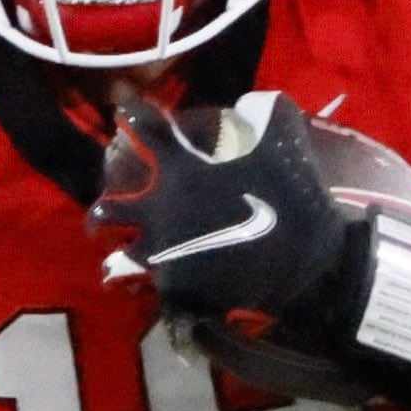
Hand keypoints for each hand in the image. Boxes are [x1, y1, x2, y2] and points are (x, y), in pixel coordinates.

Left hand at [92, 91, 362, 351]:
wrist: (305, 266)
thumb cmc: (290, 199)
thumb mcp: (283, 140)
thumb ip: (264, 113)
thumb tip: (250, 104)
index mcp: (178, 170)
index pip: (144, 130)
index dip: (132, 115)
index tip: (124, 110)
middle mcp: (157, 212)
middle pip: (106, 211)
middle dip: (104, 212)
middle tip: (112, 212)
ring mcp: (162, 257)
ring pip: (119, 260)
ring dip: (123, 258)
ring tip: (134, 262)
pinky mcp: (177, 293)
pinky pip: (157, 301)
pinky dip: (164, 305)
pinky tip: (174, 306)